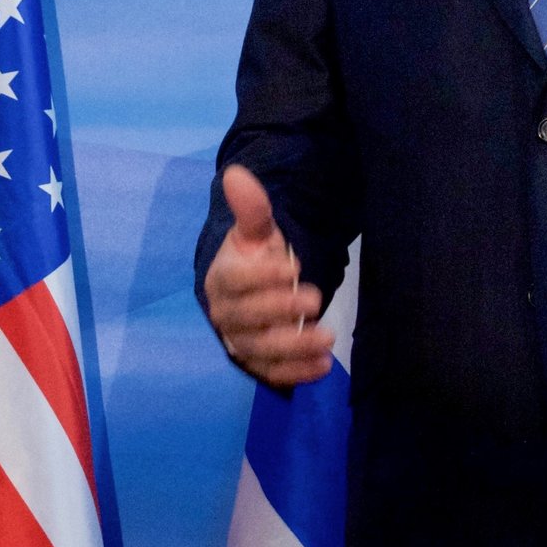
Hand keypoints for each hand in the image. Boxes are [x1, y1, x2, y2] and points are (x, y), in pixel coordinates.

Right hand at [203, 165, 335, 389]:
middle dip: (280, 309)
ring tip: (326, 336)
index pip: (233, 281)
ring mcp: (240, 342)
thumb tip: (236, 174)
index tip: (293, 267)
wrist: (256, 290)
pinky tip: (323, 365)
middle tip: (315, 299)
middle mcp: (225, 315)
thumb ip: (252, 208)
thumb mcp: (257, 232)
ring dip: (293, 346)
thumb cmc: (256, 258)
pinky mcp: (258, 364)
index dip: (261, 277)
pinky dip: (297, 372)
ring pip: (260, 349)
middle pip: (246, 318)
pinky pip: (272, 373)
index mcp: (221, 279)